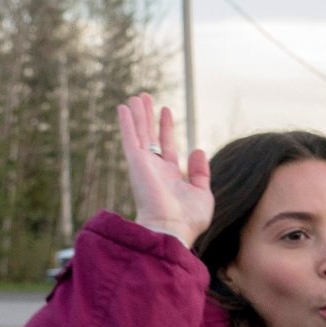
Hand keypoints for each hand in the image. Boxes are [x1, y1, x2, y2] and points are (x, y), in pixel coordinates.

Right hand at [116, 93, 211, 246]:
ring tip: (136, 96)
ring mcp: (144, 165)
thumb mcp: (202, 194)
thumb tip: (197, 150)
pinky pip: (130, 139)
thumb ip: (200, 172)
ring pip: (139, 134)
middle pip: (150, 136)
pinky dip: (127, 123)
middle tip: (145, 97)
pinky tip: (123, 108)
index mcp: (169, 176)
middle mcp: (154, 169)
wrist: (171, 230)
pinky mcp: (136, 163)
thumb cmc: (188, 219)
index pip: (166, 146)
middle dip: (148, 116)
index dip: (166, 128)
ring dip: (138, 115)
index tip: (165, 111)